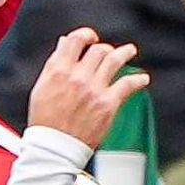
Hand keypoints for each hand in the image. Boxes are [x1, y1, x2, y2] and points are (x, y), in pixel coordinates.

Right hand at [26, 28, 147, 150]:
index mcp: (59, 71)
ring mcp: (94, 90)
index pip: (76, 40)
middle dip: (104, 49)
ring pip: (114, 60)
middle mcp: (78, 77)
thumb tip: (64, 44)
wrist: (54, 149)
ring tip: (130, 51)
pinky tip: (142, 79)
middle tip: (108, 52)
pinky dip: (138, 80)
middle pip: (98, 50)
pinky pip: (128, 85)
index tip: (91, 38)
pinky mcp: (108, 104)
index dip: (86, 35)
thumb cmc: (46, 123)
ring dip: (125, 53)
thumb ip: (55, 64)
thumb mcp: (41, 88)